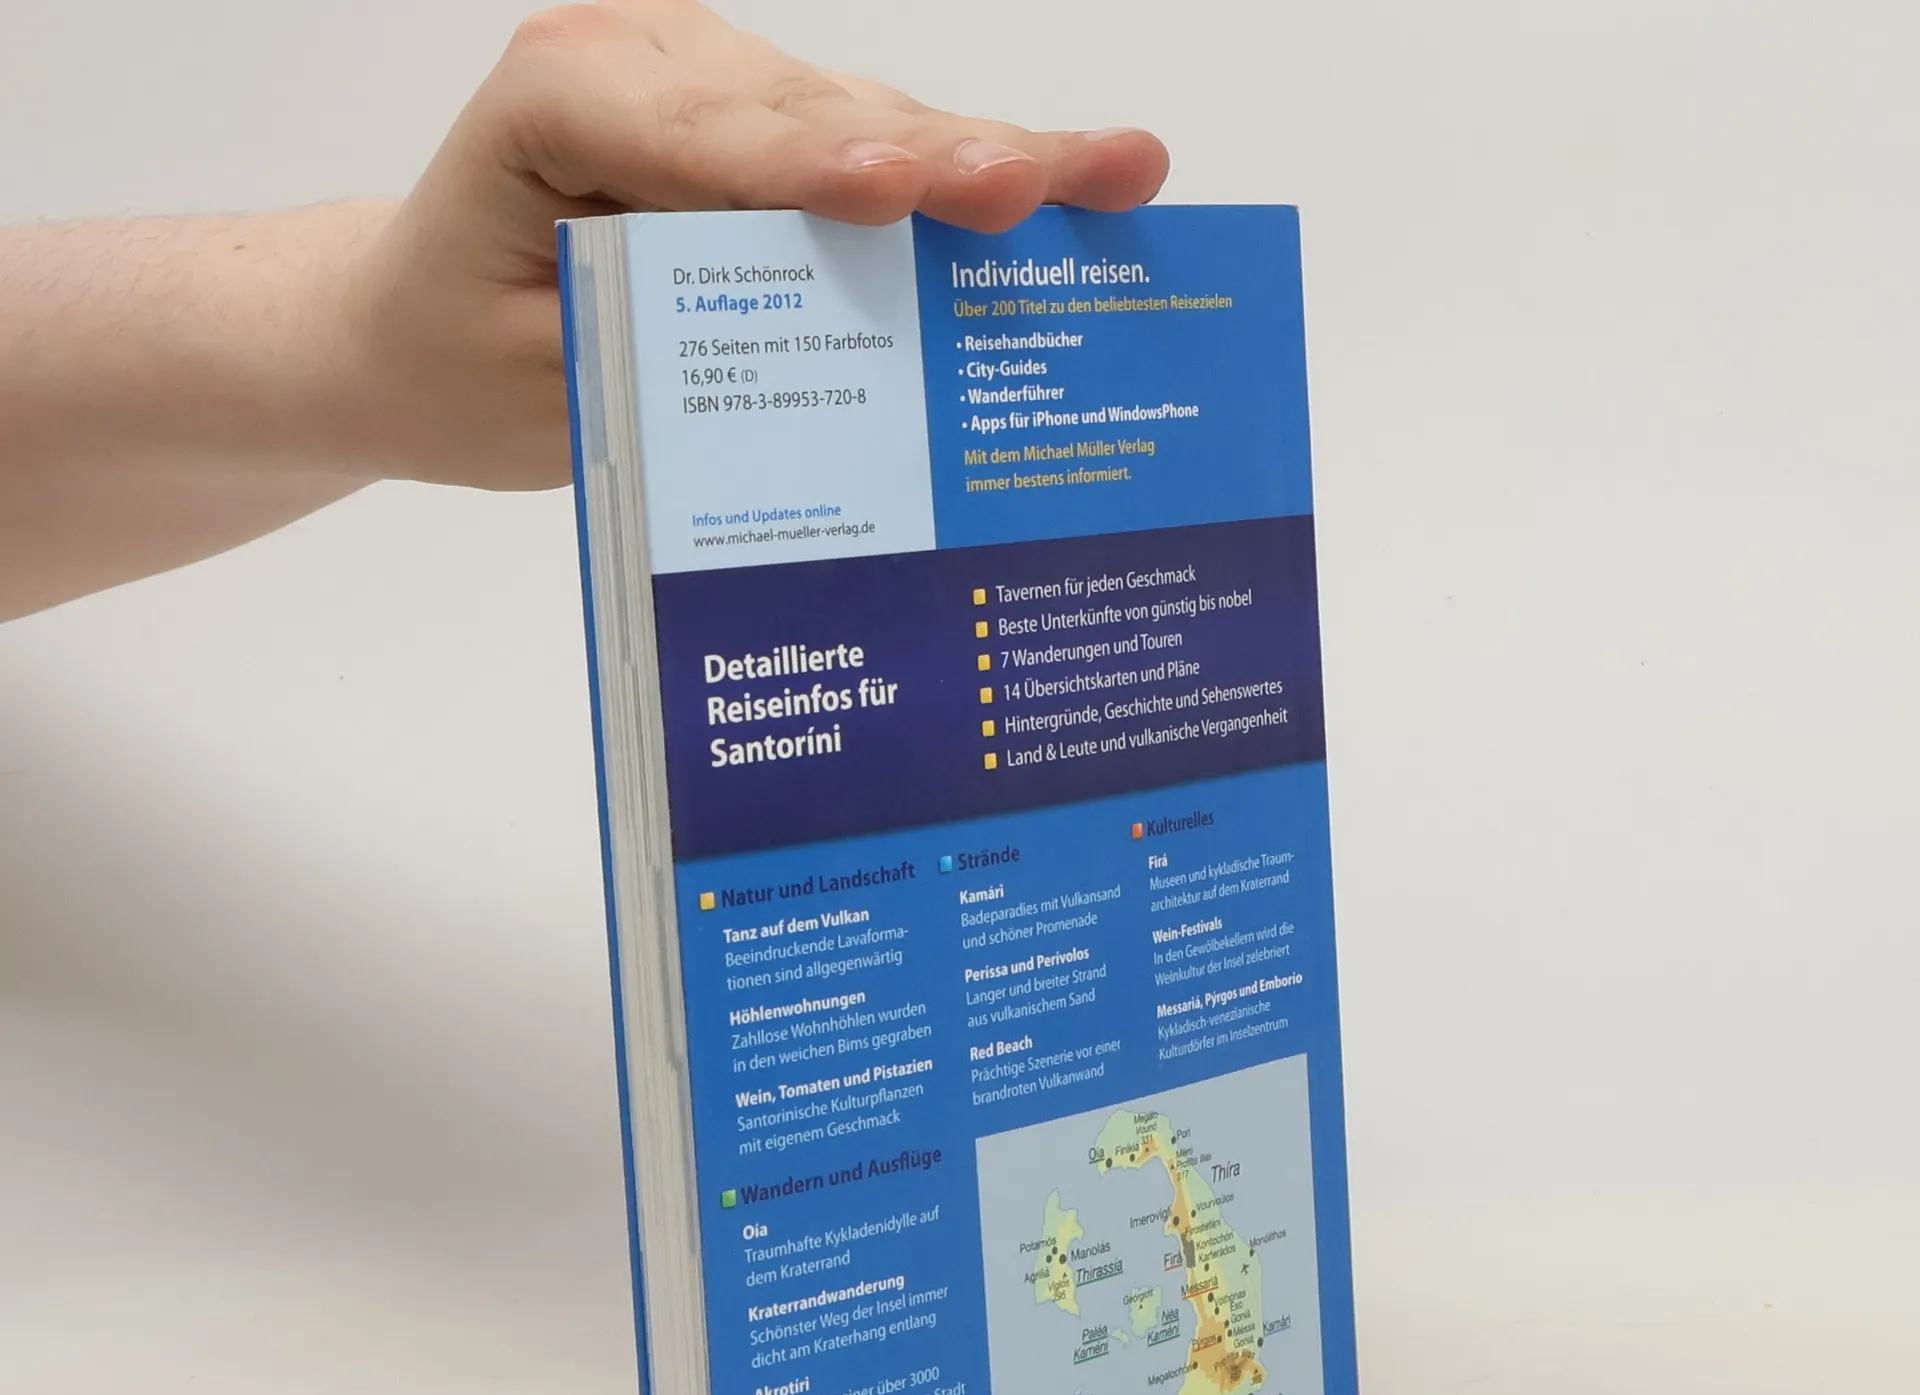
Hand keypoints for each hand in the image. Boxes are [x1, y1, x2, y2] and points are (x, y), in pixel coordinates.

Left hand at [335, 0, 1169, 490]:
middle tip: (1060, 184)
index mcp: (565, 99)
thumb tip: (813, 366)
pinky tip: (1063, 190)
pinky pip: (870, 152)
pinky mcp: (762, 129)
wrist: (408, 329)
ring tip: (1112, 176)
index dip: (816, 167)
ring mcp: (716, 87)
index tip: (903, 192)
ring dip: (987, 161)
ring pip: (867, 122)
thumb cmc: (454, 357)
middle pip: (818, 116)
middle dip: (947, 158)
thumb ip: (660, 356)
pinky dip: (959, 185)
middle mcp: (652, 64)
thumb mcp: (537, 384)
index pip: (708, 140)